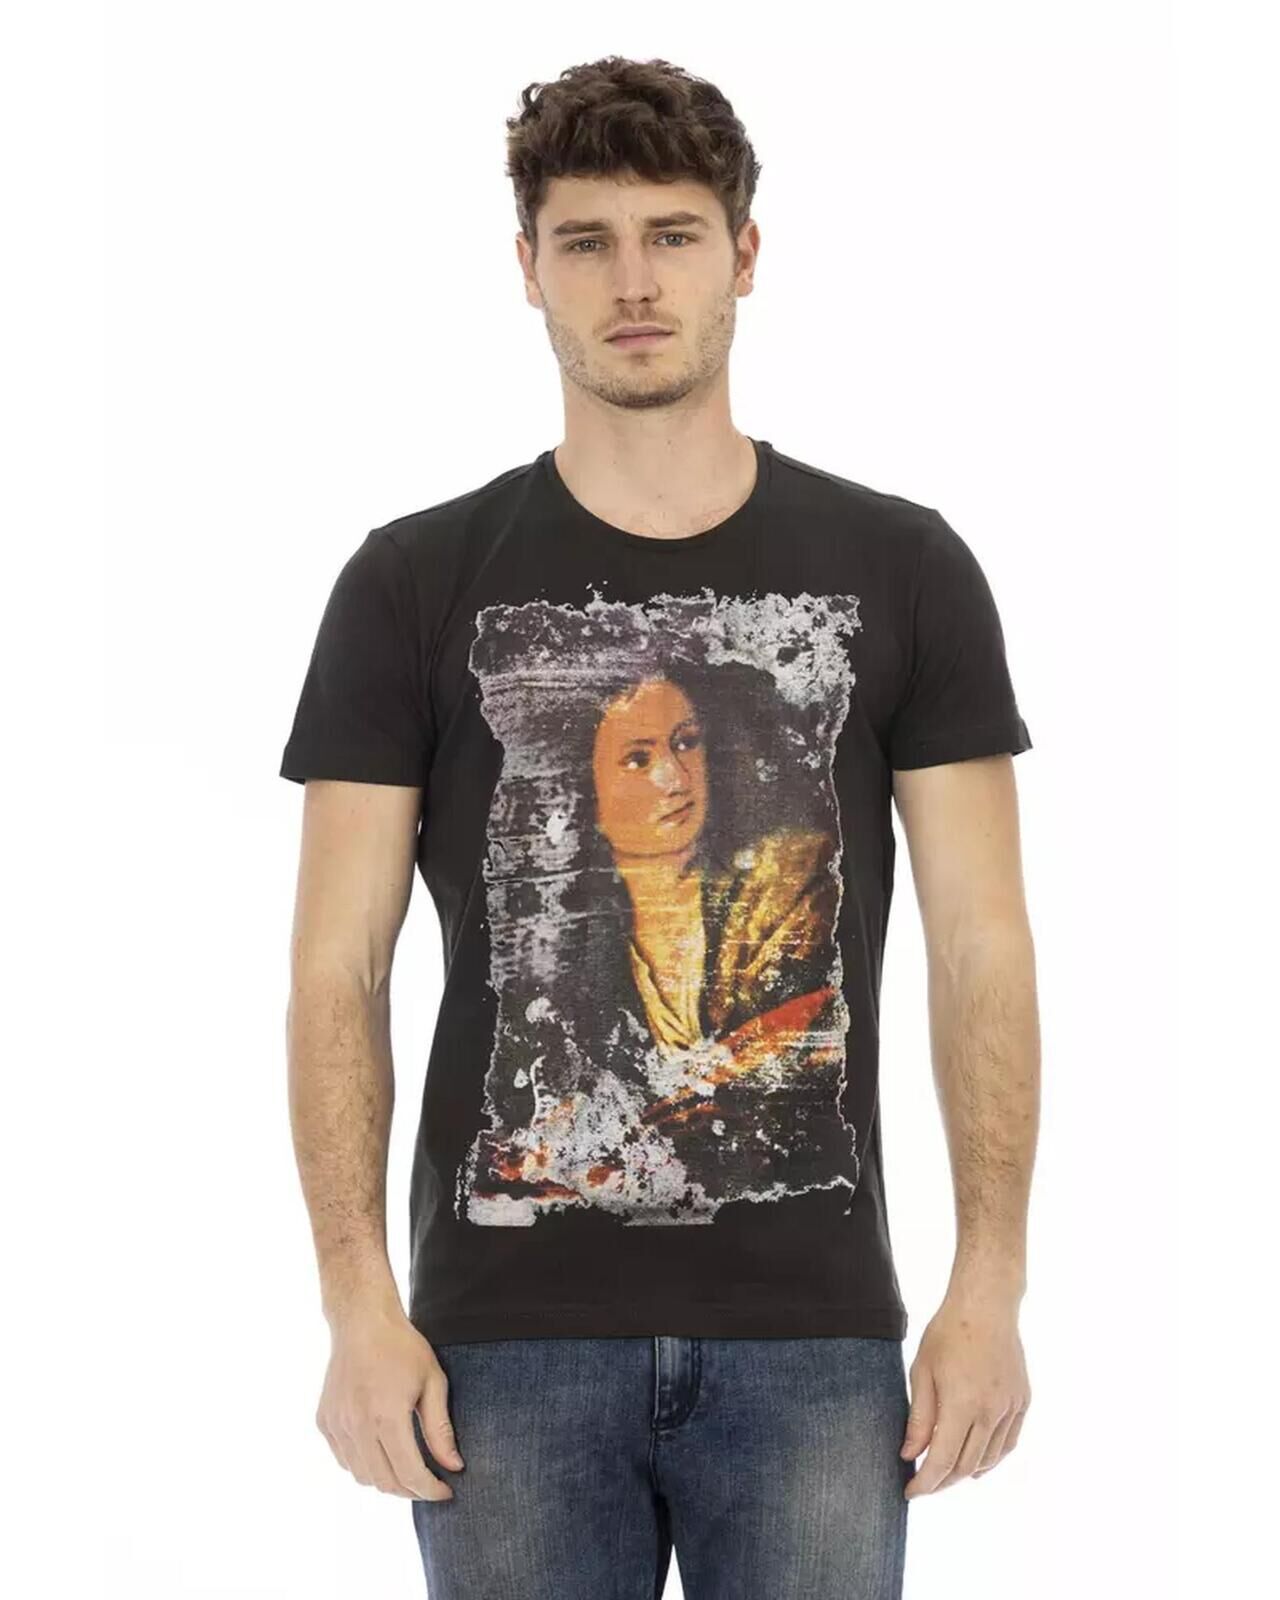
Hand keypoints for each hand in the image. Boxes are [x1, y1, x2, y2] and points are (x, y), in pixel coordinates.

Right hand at [316, 1301, 464, 1499]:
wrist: (361, 1321)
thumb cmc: (402, 1347)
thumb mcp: (432, 1382)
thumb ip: (440, 1429)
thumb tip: (454, 1467)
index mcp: (386, 1416)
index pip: (409, 1474)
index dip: (430, 1490)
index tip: (446, 1491)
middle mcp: (357, 1425)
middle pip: (384, 1482)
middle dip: (411, 1491)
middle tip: (429, 1484)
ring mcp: (336, 1425)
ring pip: (362, 1476)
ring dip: (386, 1481)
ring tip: (408, 1470)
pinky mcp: (324, 1422)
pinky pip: (345, 1460)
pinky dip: (365, 1466)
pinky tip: (382, 1453)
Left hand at [900, 1290, 1029, 1498]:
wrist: (986, 1305)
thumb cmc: (948, 1333)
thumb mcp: (922, 1372)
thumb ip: (919, 1417)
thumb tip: (910, 1455)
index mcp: (962, 1405)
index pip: (942, 1460)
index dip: (925, 1483)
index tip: (910, 1493)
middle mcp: (991, 1412)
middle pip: (966, 1465)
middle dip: (942, 1481)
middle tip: (924, 1484)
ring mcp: (1010, 1408)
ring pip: (989, 1458)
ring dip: (967, 1472)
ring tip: (946, 1474)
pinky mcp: (1022, 1401)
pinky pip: (1008, 1442)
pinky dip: (992, 1458)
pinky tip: (978, 1461)